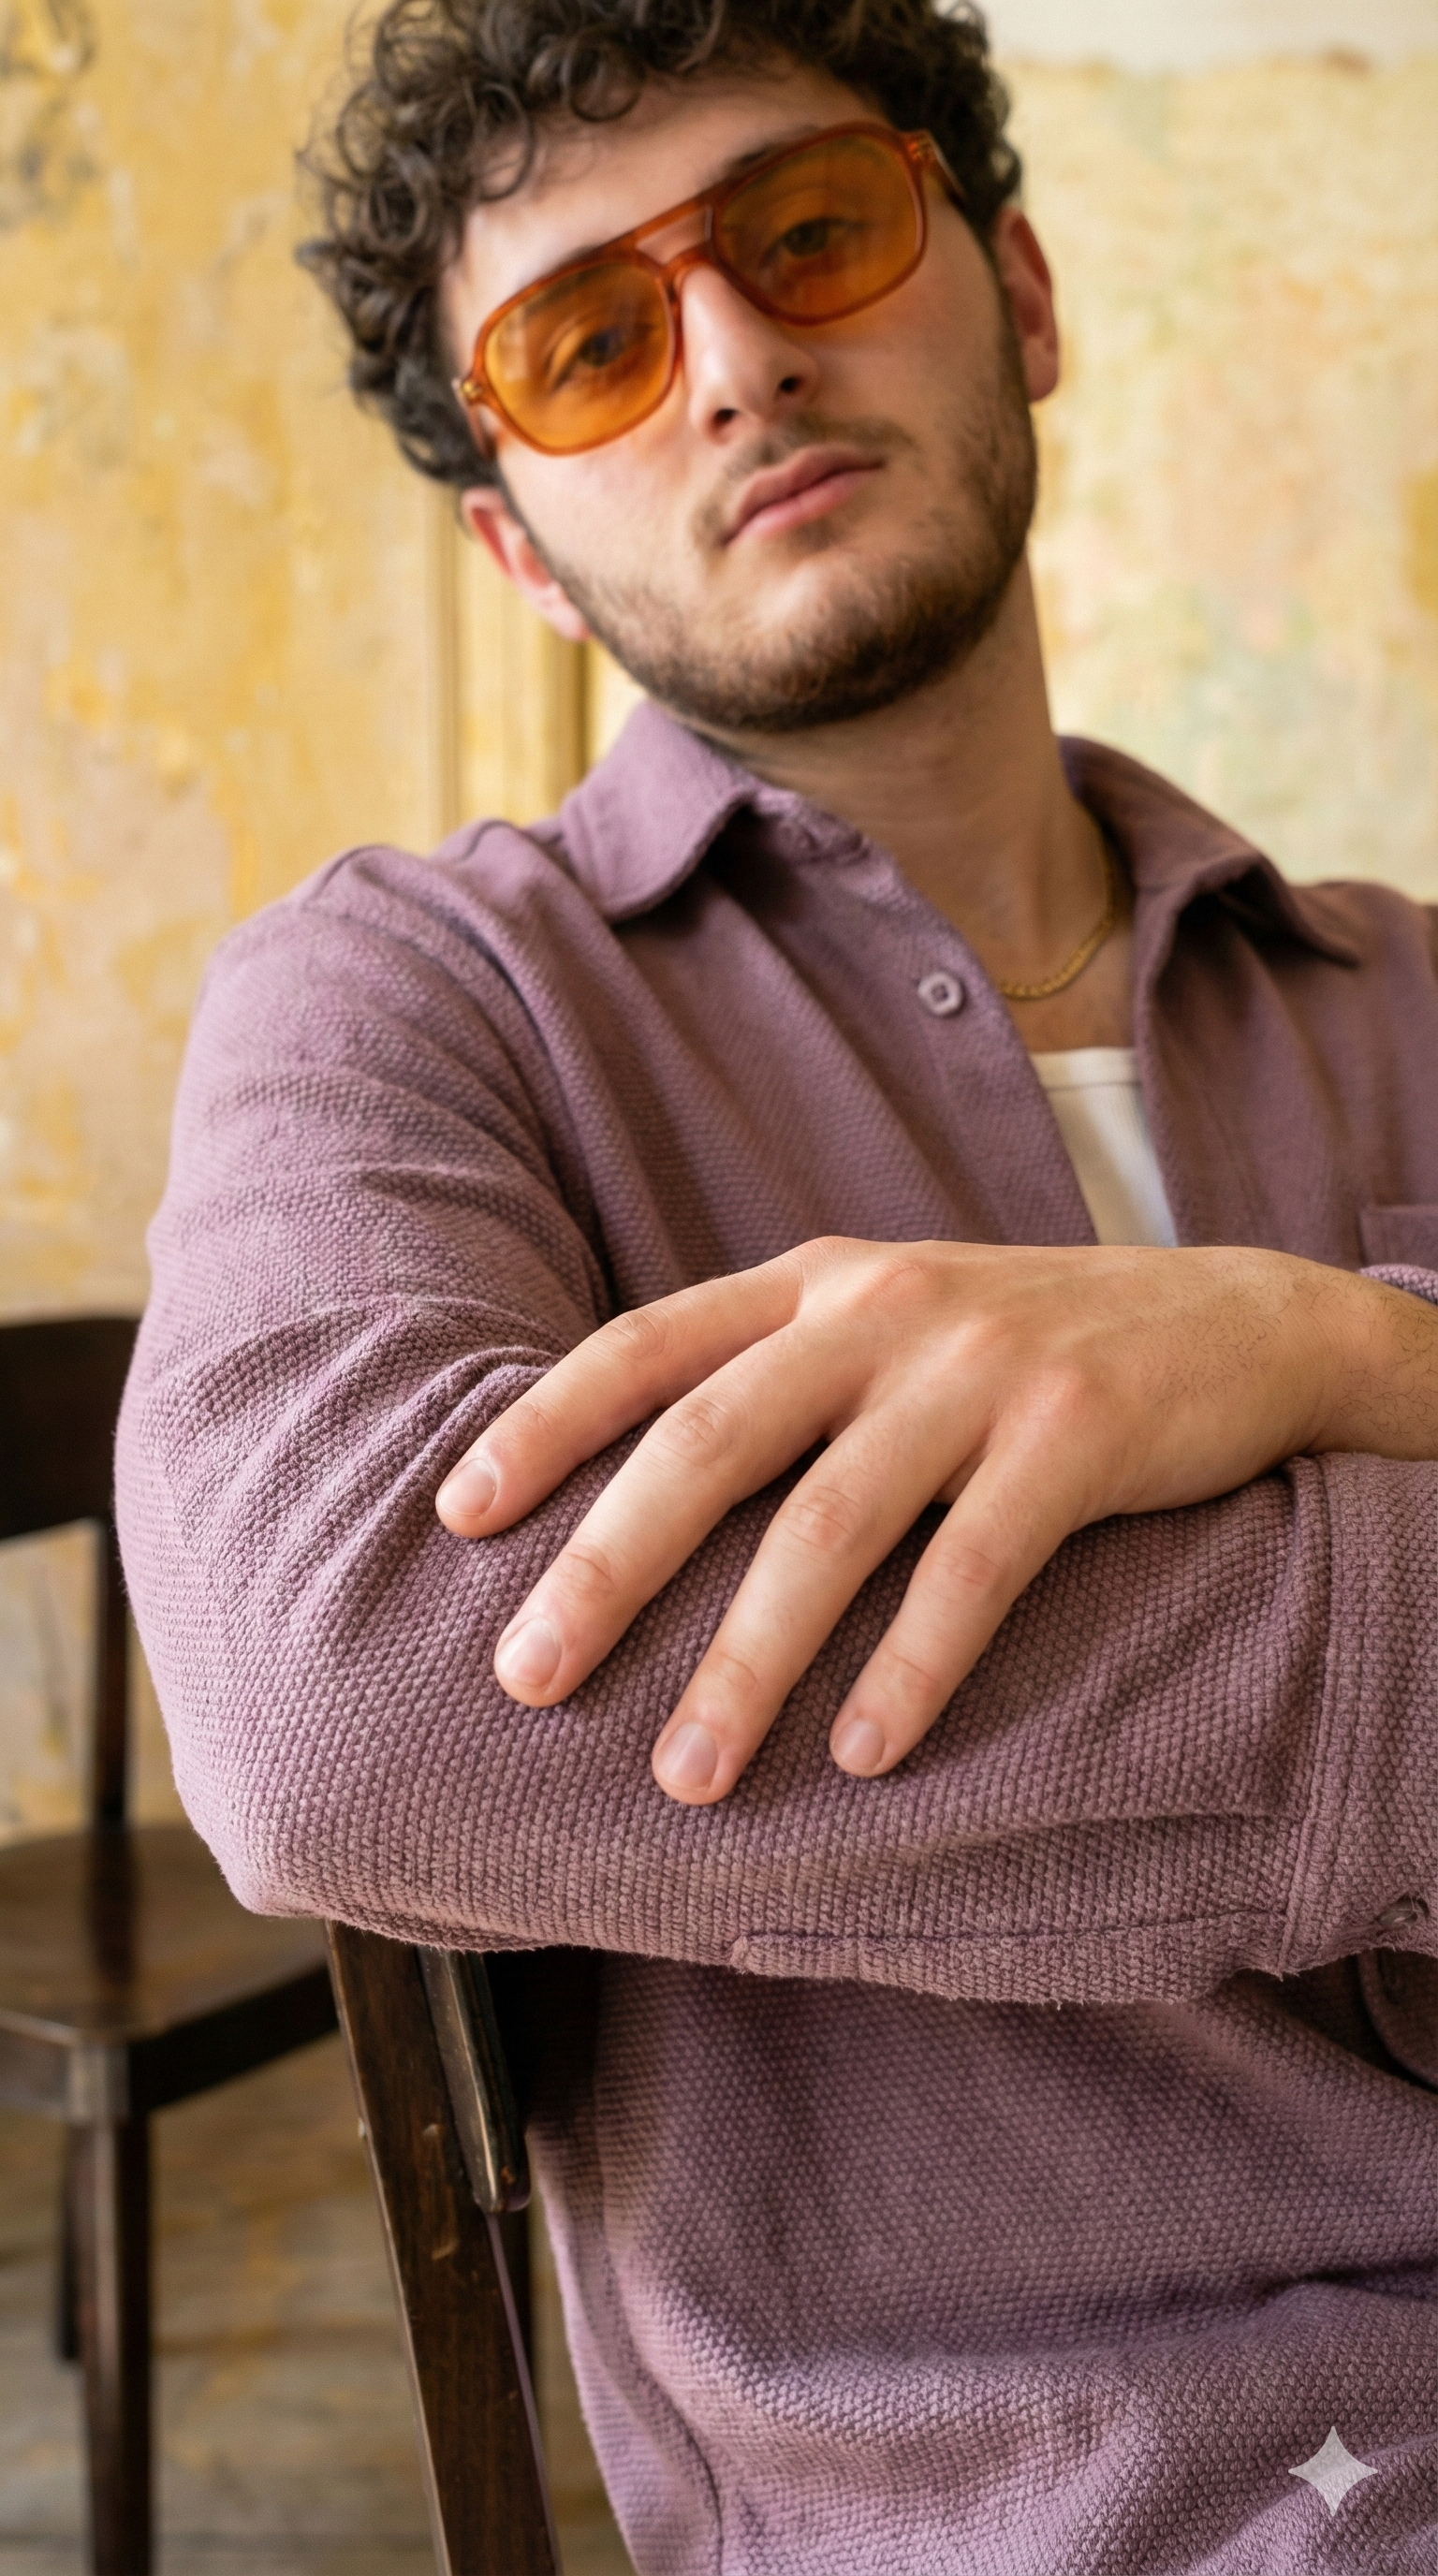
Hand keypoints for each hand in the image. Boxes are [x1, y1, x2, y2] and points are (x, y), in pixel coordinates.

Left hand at [435, 1237, 1437, 1803]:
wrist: (1242, 1319)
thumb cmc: (1031, 1347)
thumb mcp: (894, 1316)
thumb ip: (781, 1369)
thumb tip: (629, 1487)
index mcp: (819, 1279)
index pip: (647, 1344)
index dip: (544, 1426)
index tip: (459, 1518)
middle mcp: (882, 1306)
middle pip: (711, 1441)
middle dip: (608, 1566)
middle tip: (525, 1678)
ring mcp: (981, 1367)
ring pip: (831, 1522)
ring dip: (749, 1659)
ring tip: (689, 1777)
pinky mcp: (1076, 1436)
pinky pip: (974, 1566)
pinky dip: (913, 1664)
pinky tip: (867, 1755)